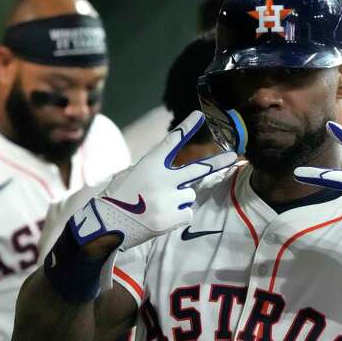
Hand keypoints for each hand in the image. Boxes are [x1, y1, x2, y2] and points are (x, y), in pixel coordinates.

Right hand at [70, 111, 237, 250]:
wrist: (107, 224)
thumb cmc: (118, 197)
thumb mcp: (131, 174)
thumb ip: (155, 171)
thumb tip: (182, 180)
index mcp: (150, 164)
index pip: (171, 141)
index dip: (187, 128)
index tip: (200, 116)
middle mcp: (162, 179)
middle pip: (197, 168)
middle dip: (218, 162)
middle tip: (234, 156)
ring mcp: (169, 199)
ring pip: (188, 195)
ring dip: (178, 199)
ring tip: (156, 205)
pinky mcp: (172, 217)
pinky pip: (187, 212)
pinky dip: (177, 215)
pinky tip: (159, 217)